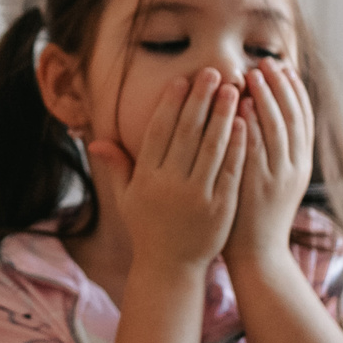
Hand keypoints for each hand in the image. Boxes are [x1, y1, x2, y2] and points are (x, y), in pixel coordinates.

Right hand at [90, 68, 244, 278]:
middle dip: (201, 100)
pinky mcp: (220, 207)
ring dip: (224, 115)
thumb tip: (96, 141)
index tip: (182, 81)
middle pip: (187, 133)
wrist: (171, 268)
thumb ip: (117, 167)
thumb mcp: (126, 198)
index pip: (159, 132)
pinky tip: (245, 123)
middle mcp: (170, 184)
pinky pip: (231, 170)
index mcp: (146, 178)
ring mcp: (197, 196)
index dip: (171, 104)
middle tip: (213, 73)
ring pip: (212, 147)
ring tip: (234, 90)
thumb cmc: (148, 228)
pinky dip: (238, 145)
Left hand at [225, 59, 313, 273]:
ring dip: (265, 100)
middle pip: (292, 118)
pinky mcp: (258, 188)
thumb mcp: (275, 179)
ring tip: (252, 75)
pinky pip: (255, 151)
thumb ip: (273, 149)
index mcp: (301, 164)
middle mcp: (294, 168)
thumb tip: (263, 114)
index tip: (283, 66)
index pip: (303, 118)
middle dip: (280, 87)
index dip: (294, 90)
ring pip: (276, 130)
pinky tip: (239, 107)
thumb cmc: (257, 214)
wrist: (258, 255)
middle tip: (266, 62)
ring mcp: (277, 178)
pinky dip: (250, 127)